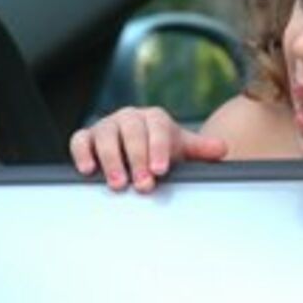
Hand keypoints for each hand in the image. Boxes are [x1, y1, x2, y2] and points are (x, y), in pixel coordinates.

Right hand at [69, 106, 227, 191]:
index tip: (160, 170)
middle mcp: (130, 117)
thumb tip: (222, 149)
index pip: (157, 128)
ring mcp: (107, 126)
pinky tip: (88, 170)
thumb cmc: (162, 151)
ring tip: (118, 184)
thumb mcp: (183, 150)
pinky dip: (82, 153)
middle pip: (131, 132)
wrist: (141, 150)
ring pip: (106, 136)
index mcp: (155, 118)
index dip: (158, 148)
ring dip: (111, 160)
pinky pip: (80, 140)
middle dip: (137, 160)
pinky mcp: (87, 137)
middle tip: (143, 184)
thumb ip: (201, 150)